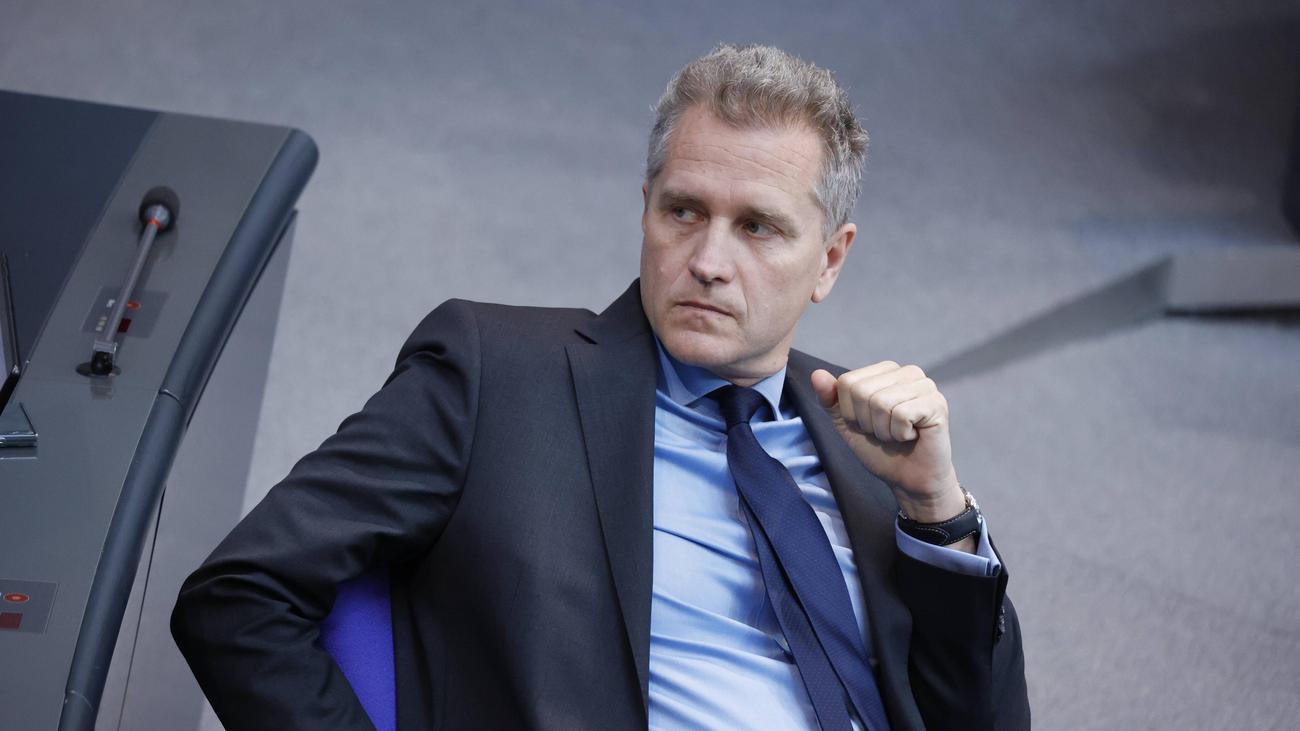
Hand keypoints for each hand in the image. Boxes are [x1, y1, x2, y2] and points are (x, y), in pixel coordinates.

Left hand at [810, 363, 965, 523]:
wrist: (908, 479)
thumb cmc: (880, 449)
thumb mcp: (847, 424)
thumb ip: (830, 399)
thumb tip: (816, 374)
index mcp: (885, 371)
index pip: (847, 382)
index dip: (850, 412)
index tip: (868, 425)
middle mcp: (908, 372)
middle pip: (862, 391)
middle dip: (867, 422)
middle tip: (885, 433)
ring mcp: (926, 386)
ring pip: (881, 403)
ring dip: (884, 430)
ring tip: (898, 435)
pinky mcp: (937, 404)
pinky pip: (901, 415)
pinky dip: (900, 434)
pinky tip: (912, 437)